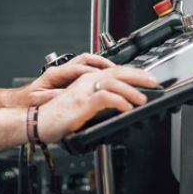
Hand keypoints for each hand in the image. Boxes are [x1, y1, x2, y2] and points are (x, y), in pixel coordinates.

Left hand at [19, 53, 113, 106]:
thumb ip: (55, 96)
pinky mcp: (66, 77)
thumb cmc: (28, 102)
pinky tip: (105, 77)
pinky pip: (84, 70)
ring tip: (115, 71)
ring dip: (101, 64)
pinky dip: (96, 71)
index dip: (93, 72)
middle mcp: (59, 70)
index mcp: (54, 74)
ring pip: (85, 62)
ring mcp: (63, 72)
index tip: (106, 76)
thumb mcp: (41, 100)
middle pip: (84, 59)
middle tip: (117, 69)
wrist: (20, 103)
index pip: (77, 68)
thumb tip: (69, 95)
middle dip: (102, 62)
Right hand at [36, 66, 158, 142]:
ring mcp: (83, 91)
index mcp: (86, 81)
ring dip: (132, 90)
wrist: (38, 122)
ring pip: (113, 82)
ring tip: (143, 99)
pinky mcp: (81, 102)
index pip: (115, 71)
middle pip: (117, 71)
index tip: (148, 78)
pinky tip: (127, 108)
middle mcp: (86, 82)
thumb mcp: (82, 106)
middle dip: (139, 75)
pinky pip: (105, 97)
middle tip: (154, 82)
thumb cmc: (56, 117)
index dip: (134, 73)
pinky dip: (119, 101)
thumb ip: (97, 102)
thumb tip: (118, 105)